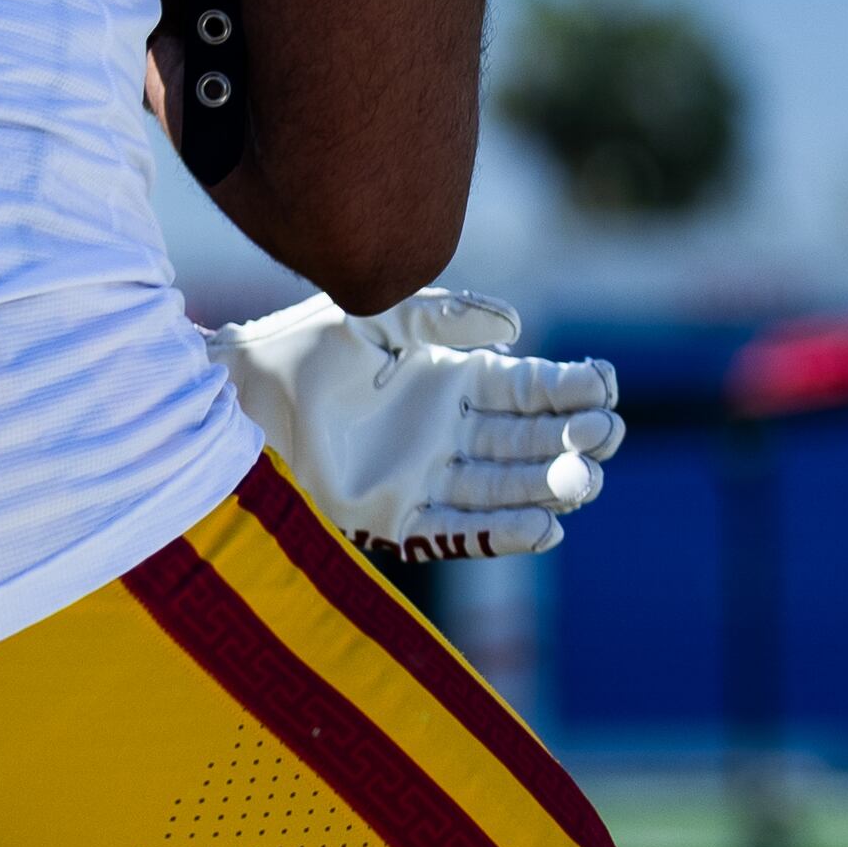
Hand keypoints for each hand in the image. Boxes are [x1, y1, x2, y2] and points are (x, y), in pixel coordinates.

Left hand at [209, 288, 621, 561]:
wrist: (244, 393)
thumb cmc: (305, 345)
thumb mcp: (379, 315)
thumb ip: (445, 314)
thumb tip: (516, 327)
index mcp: (453, 382)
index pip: (528, 391)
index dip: (569, 390)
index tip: (604, 387)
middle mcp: (449, 432)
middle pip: (529, 442)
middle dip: (571, 439)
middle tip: (603, 434)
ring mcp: (428, 476)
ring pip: (506, 487)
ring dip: (547, 488)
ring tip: (582, 482)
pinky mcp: (397, 517)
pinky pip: (460, 530)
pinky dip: (502, 532)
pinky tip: (542, 527)